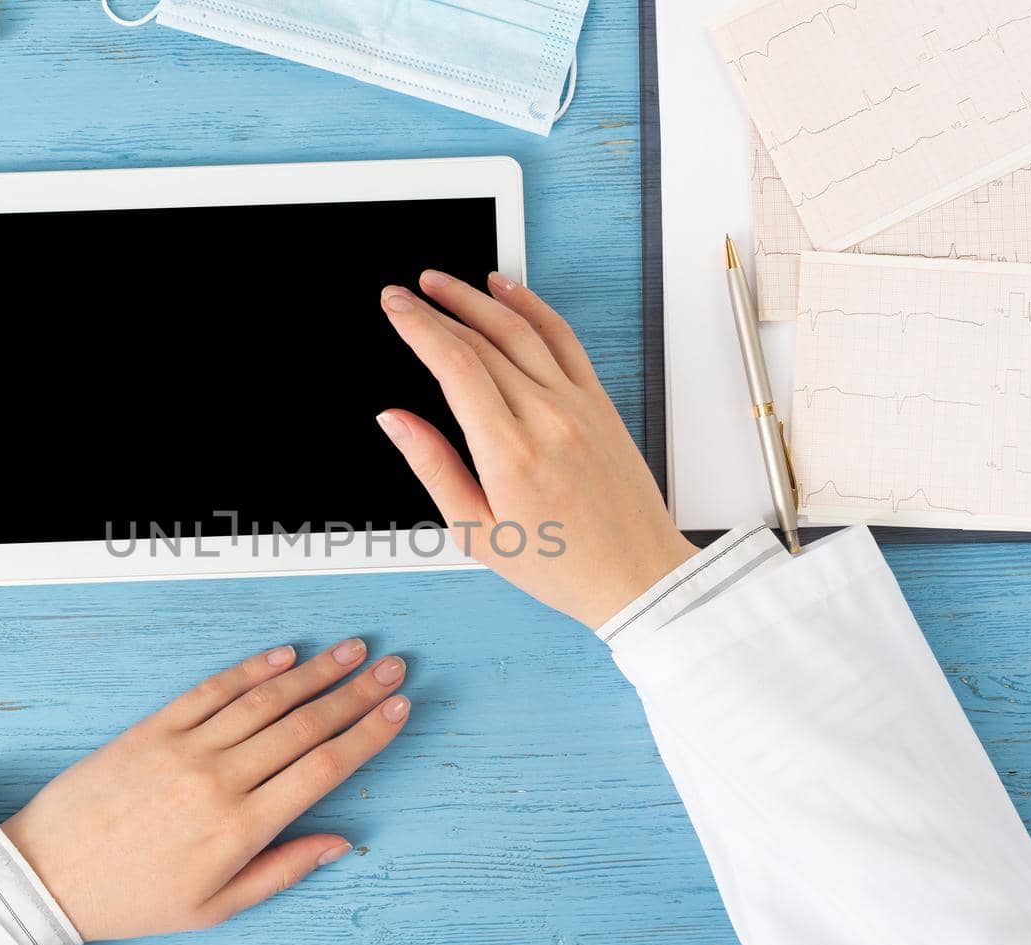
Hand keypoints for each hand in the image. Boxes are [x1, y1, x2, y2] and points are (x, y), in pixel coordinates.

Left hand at [2, 640, 409, 940]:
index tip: (399, 708)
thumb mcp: (214, 907)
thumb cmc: (133, 899)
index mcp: (240, 828)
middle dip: (356, 693)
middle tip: (393, 667)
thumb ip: (282, 871)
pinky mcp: (153, 728)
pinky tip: (284, 655)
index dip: (368, 734)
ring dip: (315, 672)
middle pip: (305, 725)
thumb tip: (341, 842)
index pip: (323, 768)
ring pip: (265, 700)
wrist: (49, 874)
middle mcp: (219, 780)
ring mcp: (185, 748)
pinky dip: (251, 670)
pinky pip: (212, 691)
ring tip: (352, 651)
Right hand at [377, 270, 695, 629]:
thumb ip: (433, 467)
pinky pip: (564, 340)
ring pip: (521, 330)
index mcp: (510, 454)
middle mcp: (547, 419)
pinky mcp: (601, 404)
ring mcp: (578, 406)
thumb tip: (395, 420)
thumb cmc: (560, 565)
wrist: (636, 576)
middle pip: (483, 341)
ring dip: (477, 297)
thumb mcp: (477, 532)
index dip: (418, 327)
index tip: (394, 307)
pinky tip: (506, 291)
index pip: (455, 366)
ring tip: (443, 282)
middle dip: (436, 309)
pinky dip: (532, 307)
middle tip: (403, 293)